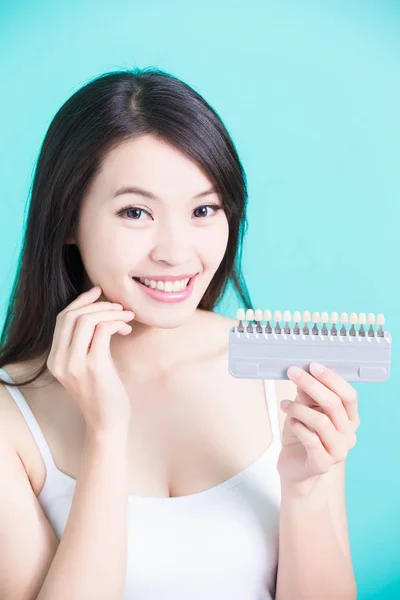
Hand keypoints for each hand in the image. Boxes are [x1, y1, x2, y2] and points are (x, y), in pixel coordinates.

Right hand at [46, 285, 135, 434]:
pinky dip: (116, 322)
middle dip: (97, 304)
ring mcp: (74, 363)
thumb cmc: (103, 393)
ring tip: (126, 316)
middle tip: (119, 306)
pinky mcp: (94, 366)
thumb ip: (85, 343)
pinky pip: (102, 330)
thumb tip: (100, 312)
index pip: (62, 318)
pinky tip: (127, 327)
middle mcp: (60, 360)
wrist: (107, 422)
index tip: (98, 292)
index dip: (80, 301)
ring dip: (110, 312)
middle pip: (72, 315)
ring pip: (87, 319)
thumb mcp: (87, 365)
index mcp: (55, 358)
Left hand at [277, 362, 360, 490]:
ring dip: (299, 408)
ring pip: (321, 421)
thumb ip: (307, 395)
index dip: (332, 379)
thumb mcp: (305, 410)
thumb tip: (303, 374)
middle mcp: (348, 435)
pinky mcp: (322, 464)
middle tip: (293, 373)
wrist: (294, 468)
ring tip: (285, 404)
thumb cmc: (302, 435)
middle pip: (334, 405)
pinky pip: (311, 439)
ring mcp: (338, 452)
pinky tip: (291, 423)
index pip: (348, 396)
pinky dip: (298, 427)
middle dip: (312, 385)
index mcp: (349, 419)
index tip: (313, 366)